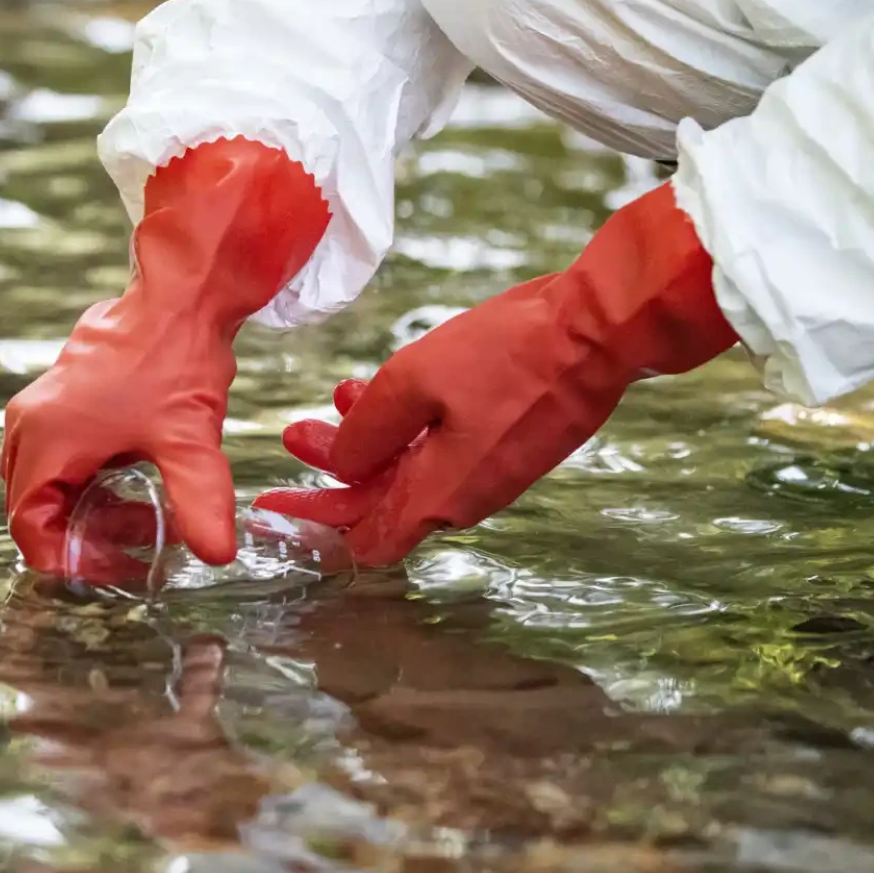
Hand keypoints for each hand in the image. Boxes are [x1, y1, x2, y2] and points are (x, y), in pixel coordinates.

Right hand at [3, 138, 331, 579]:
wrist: (181, 297)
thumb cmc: (177, 359)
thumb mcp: (191, 440)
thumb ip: (200, 501)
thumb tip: (216, 554)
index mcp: (48, 441)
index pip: (31, 526)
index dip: (72, 558)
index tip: (117, 568)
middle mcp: (34, 424)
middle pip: (40, 504)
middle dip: (87, 533)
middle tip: (140, 544)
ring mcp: (47, 406)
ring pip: (53, 478)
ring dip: (94, 504)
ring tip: (150, 516)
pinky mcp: (68, 394)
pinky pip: (66, 452)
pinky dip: (96, 476)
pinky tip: (141, 479)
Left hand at [256, 183, 737, 564]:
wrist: (597, 333)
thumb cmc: (506, 355)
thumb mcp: (413, 383)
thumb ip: (365, 435)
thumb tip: (339, 469)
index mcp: (438, 496)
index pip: (363, 539)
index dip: (315, 523)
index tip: (277, 502)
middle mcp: (465, 498)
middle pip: (383, 502)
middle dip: (335, 468)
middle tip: (298, 432)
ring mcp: (492, 472)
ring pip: (413, 471)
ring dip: (373, 440)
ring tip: (343, 394)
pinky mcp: (512, 444)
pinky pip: (446, 450)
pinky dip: (411, 428)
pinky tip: (395, 386)